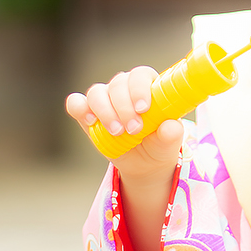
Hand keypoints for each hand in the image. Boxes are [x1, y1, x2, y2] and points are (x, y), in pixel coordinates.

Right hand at [65, 68, 181, 250]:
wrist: (149, 173)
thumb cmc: (166, 154)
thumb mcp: (172, 151)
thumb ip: (171, 140)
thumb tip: (172, 127)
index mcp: (154, 92)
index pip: (143, 76)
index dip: (142, 88)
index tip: (147, 110)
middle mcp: (129, 94)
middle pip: (117, 83)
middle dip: (122, 104)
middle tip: (133, 129)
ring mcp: (108, 107)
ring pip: (97, 94)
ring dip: (103, 110)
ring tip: (117, 134)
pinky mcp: (91, 122)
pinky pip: (79, 107)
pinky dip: (78, 108)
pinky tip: (78, 112)